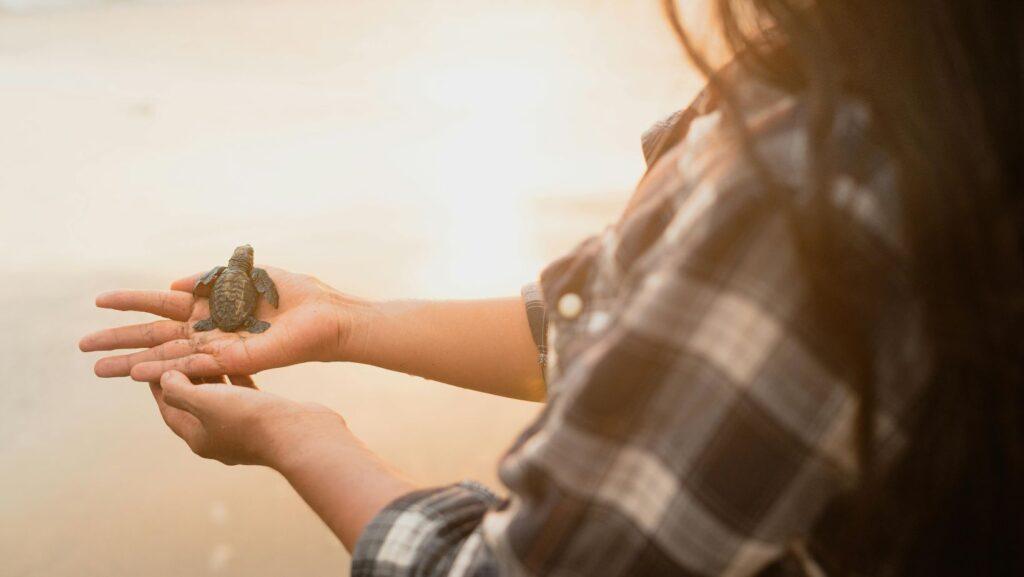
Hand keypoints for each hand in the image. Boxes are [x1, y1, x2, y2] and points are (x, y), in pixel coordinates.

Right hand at [80, 267, 375, 380]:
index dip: (130, 302)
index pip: (160, 305)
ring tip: (96, 369)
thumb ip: (210, 280)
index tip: (99, 301)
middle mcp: (208, 331)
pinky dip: (164, 370)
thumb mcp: (246, 278)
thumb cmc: (295, 296)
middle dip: (118, 340)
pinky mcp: (233, 362)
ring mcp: (217, 349)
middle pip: (154, 336)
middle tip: (81, 346)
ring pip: (166, 357)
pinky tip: (137, 373)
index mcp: (210, 308)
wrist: (327, 317)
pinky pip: (192, 366)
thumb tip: (175, 285)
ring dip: (130, 363)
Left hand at [150, 370, 347, 466]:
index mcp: (199, 438)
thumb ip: (179, 389)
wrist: (301, 435)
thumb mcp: (206, 402)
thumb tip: (164, 377)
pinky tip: (239, 362)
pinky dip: (238, 379)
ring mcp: (244, 429)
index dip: (158, 385)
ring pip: (221, 398)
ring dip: (212, 378)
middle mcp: (219, 437)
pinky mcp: (266, 418)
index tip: (152, 362)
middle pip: (194, 403)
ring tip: (206, 353)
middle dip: (185, 379)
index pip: (170, 409)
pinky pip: (245, 395)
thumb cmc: (251, 420)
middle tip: (180, 352)